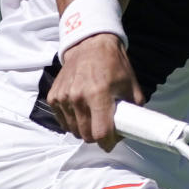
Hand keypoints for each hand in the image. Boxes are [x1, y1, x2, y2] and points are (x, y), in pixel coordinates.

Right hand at [47, 34, 144, 148]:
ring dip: (84, 129)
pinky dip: (72, 121)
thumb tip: (133, 129)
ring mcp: (63, 97)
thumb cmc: (113, 65)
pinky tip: (81, 111)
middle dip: (97, 137)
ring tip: (92, 118)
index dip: (108, 143)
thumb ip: (134, 110)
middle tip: (104, 128)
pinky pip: (63, 121)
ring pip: (73, 130)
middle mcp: (78, 97)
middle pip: (86, 135)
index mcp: (99, 94)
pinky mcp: (54, 97)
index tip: (112, 142)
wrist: (89, 45)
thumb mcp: (131, 85)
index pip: (101, 133)